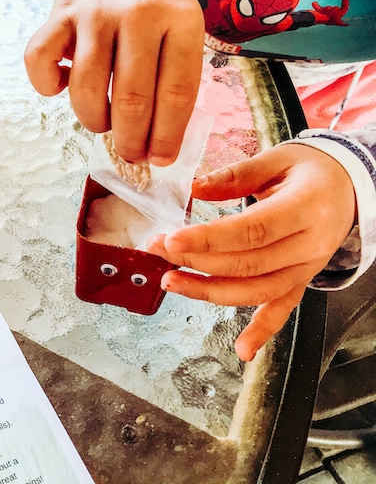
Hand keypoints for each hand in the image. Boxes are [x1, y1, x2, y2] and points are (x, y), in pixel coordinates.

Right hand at [23, 0, 204, 165]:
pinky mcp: (58, 14)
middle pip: (131, 98)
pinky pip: (41, 63)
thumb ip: (176, 76)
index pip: (176, 93)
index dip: (166, 136)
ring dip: (93, 120)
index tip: (160, 159)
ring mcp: (94, 13)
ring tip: (101, 122)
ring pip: (87, 89)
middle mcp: (138, 13)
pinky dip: (48, 86)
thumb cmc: (151, 0)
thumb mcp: (181, 25)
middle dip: (129, 140)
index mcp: (180, 19)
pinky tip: (63, 86)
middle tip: (129, 154)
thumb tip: (160, 145)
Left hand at [146, 144, 355, 361]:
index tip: (171, 240)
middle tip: (157, 249)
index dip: (209, 239)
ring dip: (209, 291)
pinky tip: (242, 350)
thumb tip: (193, 188)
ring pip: (256, 290)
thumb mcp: (276, 159)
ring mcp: (307, 268)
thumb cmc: (310, 169)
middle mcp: (310, 245)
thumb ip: (235, 175)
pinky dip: (263, 331)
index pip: (252, 230)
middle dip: (196, 260)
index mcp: (306, 208)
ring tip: (171, 281)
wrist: (350, 186)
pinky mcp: (302, 281)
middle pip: (248, 263)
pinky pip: (282, 310)